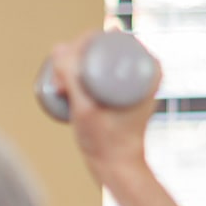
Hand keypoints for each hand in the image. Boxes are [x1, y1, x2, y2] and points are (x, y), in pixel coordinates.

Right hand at [47, 30, 161, 181]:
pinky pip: (99, 71)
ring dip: (74, 64)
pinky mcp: (121, 93)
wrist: (117, 167)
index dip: (79, 43)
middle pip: (101, 47)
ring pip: (97, 59)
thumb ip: (71, 78)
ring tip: (60, 88)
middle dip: (73, 56)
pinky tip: (65, 77)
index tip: (64, 66)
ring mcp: (132, 82)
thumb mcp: (84, 108)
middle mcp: (144, 71)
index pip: (107, 38)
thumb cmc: (105, 141)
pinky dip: (80, 71)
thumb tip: (57, 46)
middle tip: (60, 82)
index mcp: (148, 68)